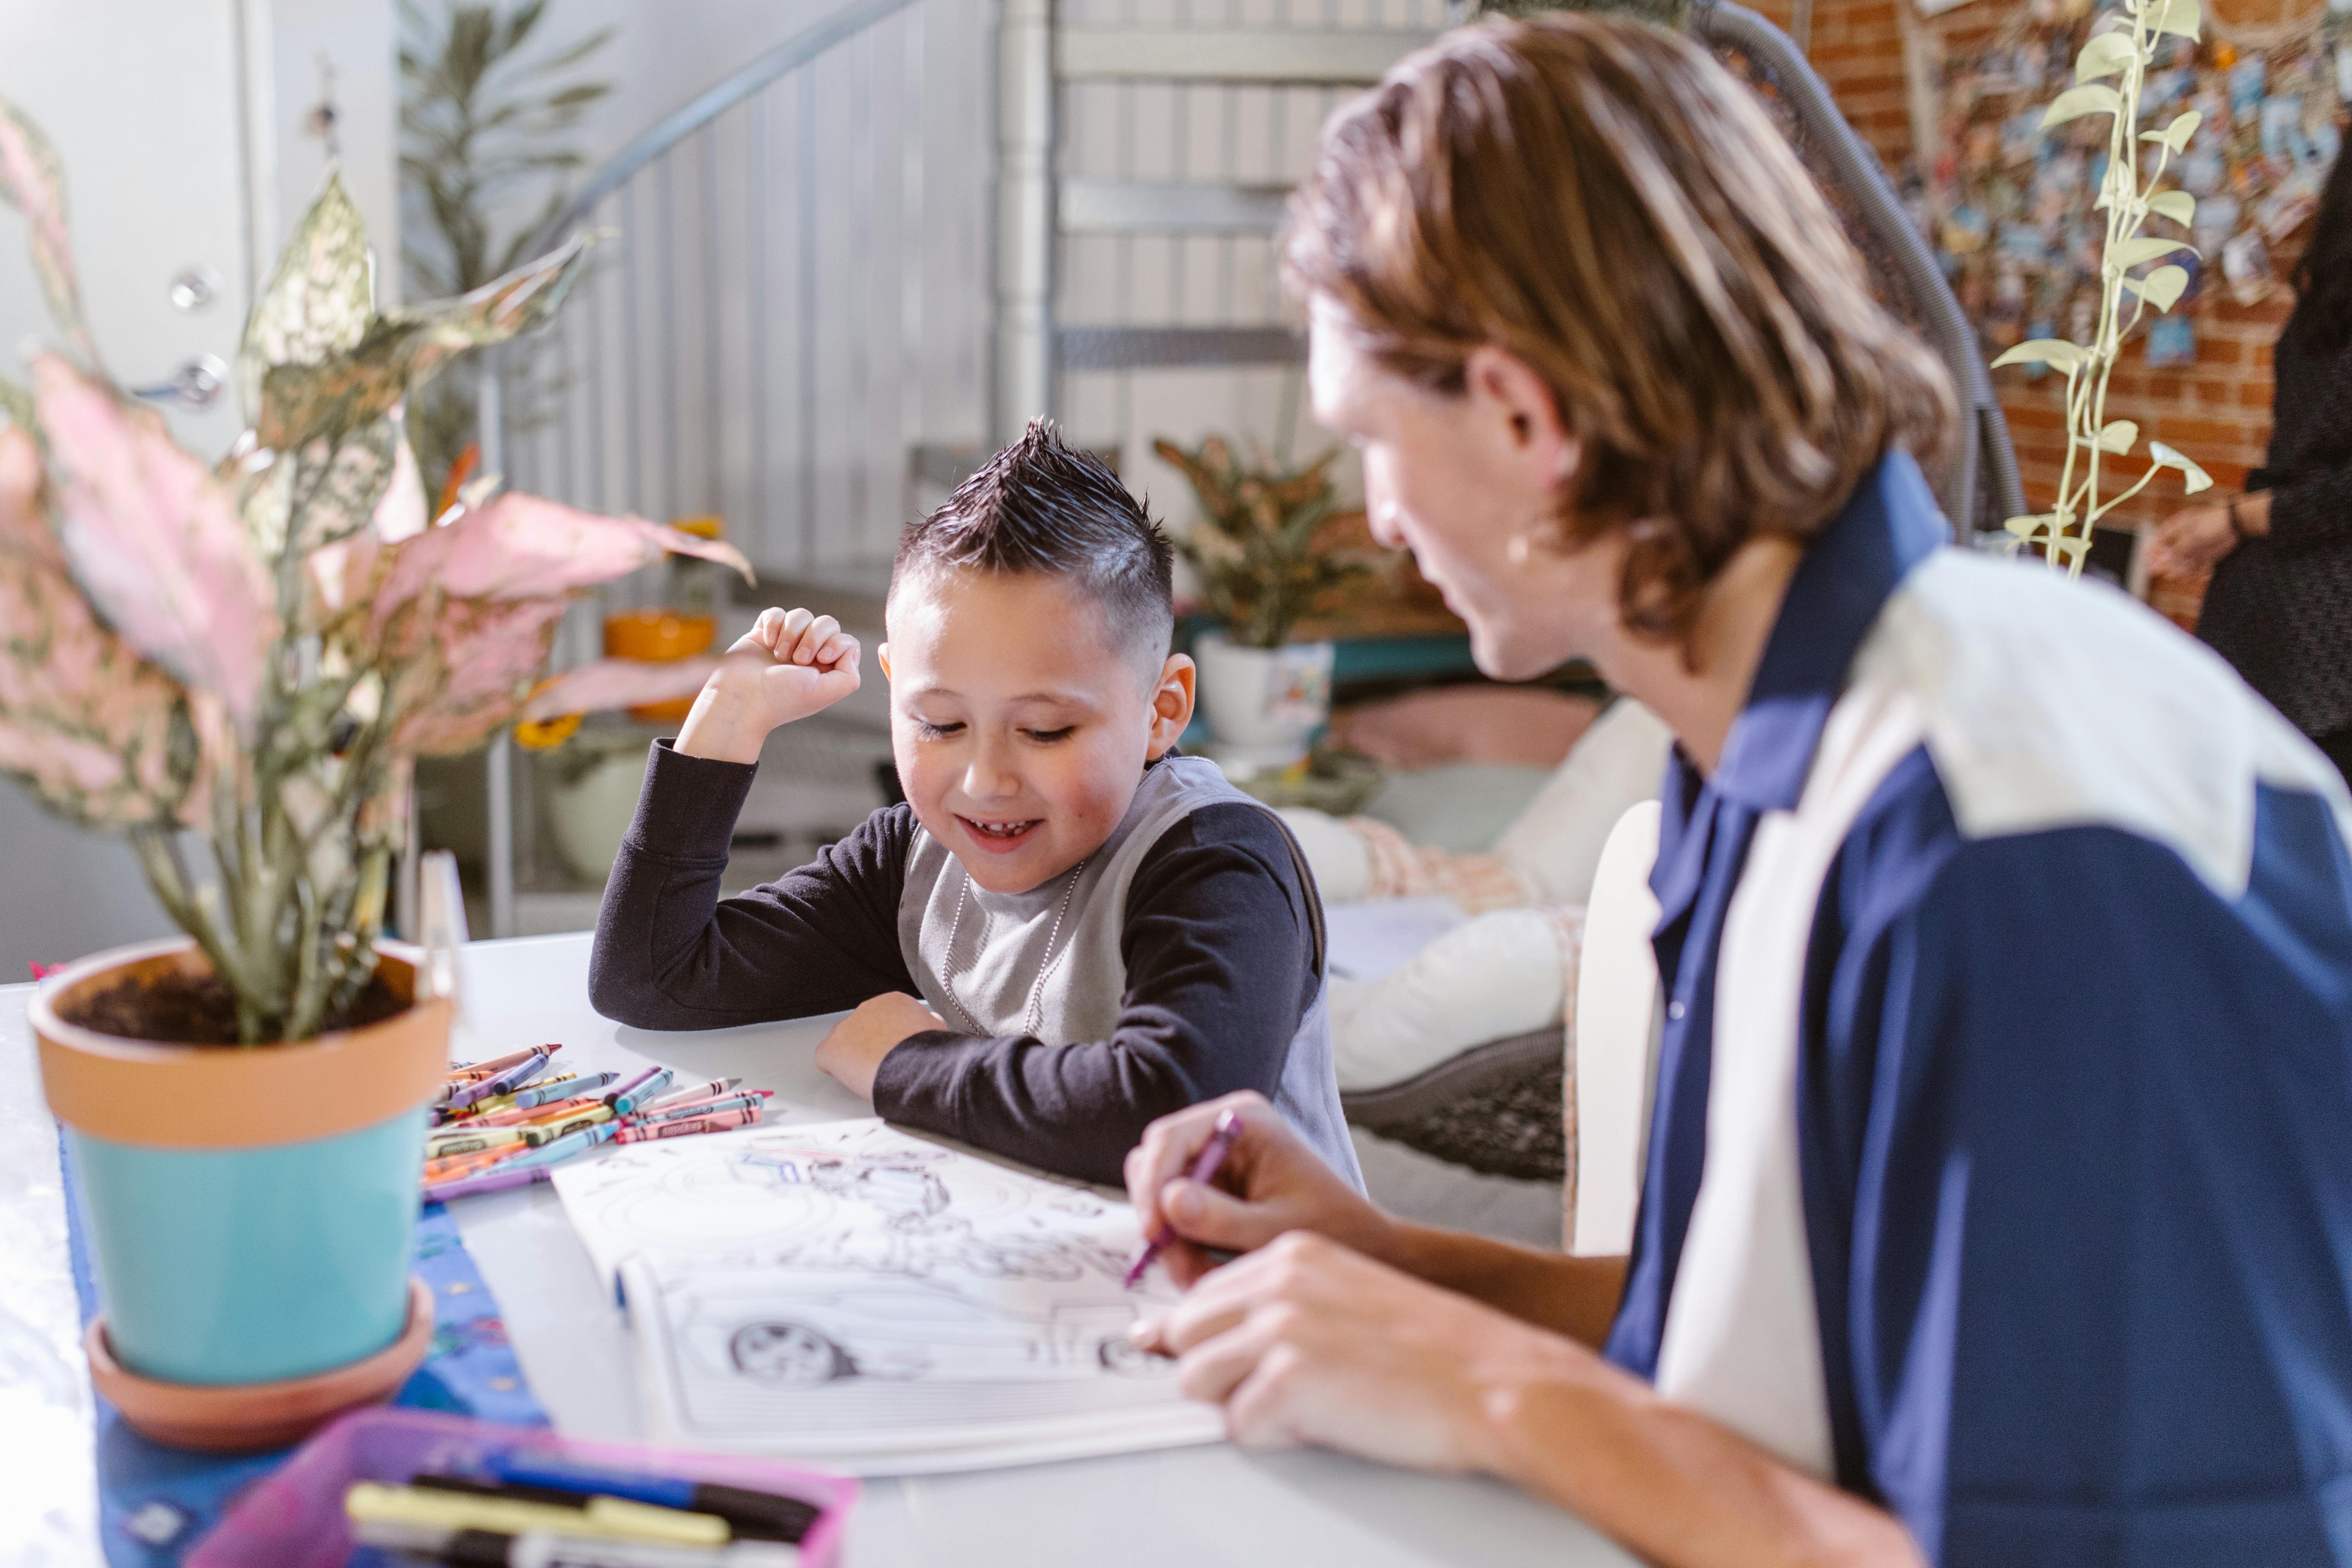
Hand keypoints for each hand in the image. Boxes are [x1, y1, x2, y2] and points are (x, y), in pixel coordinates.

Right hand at [676, 608, 860, 763]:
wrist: (741, 697)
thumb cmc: (782, 698)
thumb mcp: (826, 692)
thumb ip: (850, 675)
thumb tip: (849, 651)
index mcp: (826, 669)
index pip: (846, 641)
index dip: (837, 644)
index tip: (821, 659)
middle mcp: (809, 655)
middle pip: (828, 623)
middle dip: (814, 636)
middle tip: (797, 660)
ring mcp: (786, 642)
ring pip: (802, 615)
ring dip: (791, 633)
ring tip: (779, 654)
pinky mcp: (764, 633)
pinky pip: (776, 613)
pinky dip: (773, 624)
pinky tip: (766, 642)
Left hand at [814, 992, 945, 1098]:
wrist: (914, 1065)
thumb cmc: (929, 1052)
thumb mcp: (936, 1030)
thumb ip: (928, 1023)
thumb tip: (931, 1022)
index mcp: (894, 1002)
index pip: (885, 1017)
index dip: (890, 1037)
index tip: (896, 1050)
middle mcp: (867, 1008)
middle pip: (863, 1028)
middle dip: (871, 1044)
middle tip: (884, 1063)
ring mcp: (846, 1027)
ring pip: (844, 1042)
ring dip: (854, 1056)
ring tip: (870, 1074)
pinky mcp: (831, 1049)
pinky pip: (826, 1058)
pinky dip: (835, 1069)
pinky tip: (850, 1078)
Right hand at [1123, 1091, 1393, 1286]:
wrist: (1364, 1244)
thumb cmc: (1333, 1228)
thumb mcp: (1276, 1228)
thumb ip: (1222, 1218)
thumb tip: (1167, 1203)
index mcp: (1242, 1119)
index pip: (1171, 1138)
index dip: (1153, 1184)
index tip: (1153, 1234)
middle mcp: (1222, 1131)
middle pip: (1157, 1166)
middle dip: (1163, 1221)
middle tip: (1180, 1269)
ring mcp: (1215, 1160)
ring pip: (1163, 1198)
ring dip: (1174, 1243)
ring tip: (1202, 1280)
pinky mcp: (1213, 1190)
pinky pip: (1178, 1217)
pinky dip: (1186, 1248)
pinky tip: (1208, 1273)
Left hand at [1132, 1230, 1590, 1472]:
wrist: (1493, 1381)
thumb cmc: (1434, 1349)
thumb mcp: (1348, 1293)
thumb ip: (1282, 1300)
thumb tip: (1215, 1331)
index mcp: (1292, 1254)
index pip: (1202, 1294)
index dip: (1210, 1338)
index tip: (1225, 1360)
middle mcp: (1277, 1283)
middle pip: (1184, 1334)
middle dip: (1215, 1370)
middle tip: (1269, 1391)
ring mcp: (1278, 1328)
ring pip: (1196, 1381)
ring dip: (1240, 1404)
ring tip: (1302, 1407)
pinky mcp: (1286, 1381)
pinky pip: (1237, 1426)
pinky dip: (1272, 1437)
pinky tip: (1322, 1424)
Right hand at [2143, 503, 2238, 577]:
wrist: (2236, 525)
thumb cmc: (2211, 524)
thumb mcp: (2190, 537)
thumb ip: (2176, 551)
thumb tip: (2162, 563)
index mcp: (2177, 527)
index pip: (2159, 539)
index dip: (2152, 551)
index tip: (2147, 561)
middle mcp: (2184, 537)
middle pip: (2170, 553)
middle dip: (2165, 563)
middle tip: (2158, 572)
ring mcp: (2195, 546)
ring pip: (2182, 561)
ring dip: (2179, 570)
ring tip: (2176, 576)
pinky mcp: (2205, 554)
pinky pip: (2196, 566)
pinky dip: (2193, 572)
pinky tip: (2190, 577)